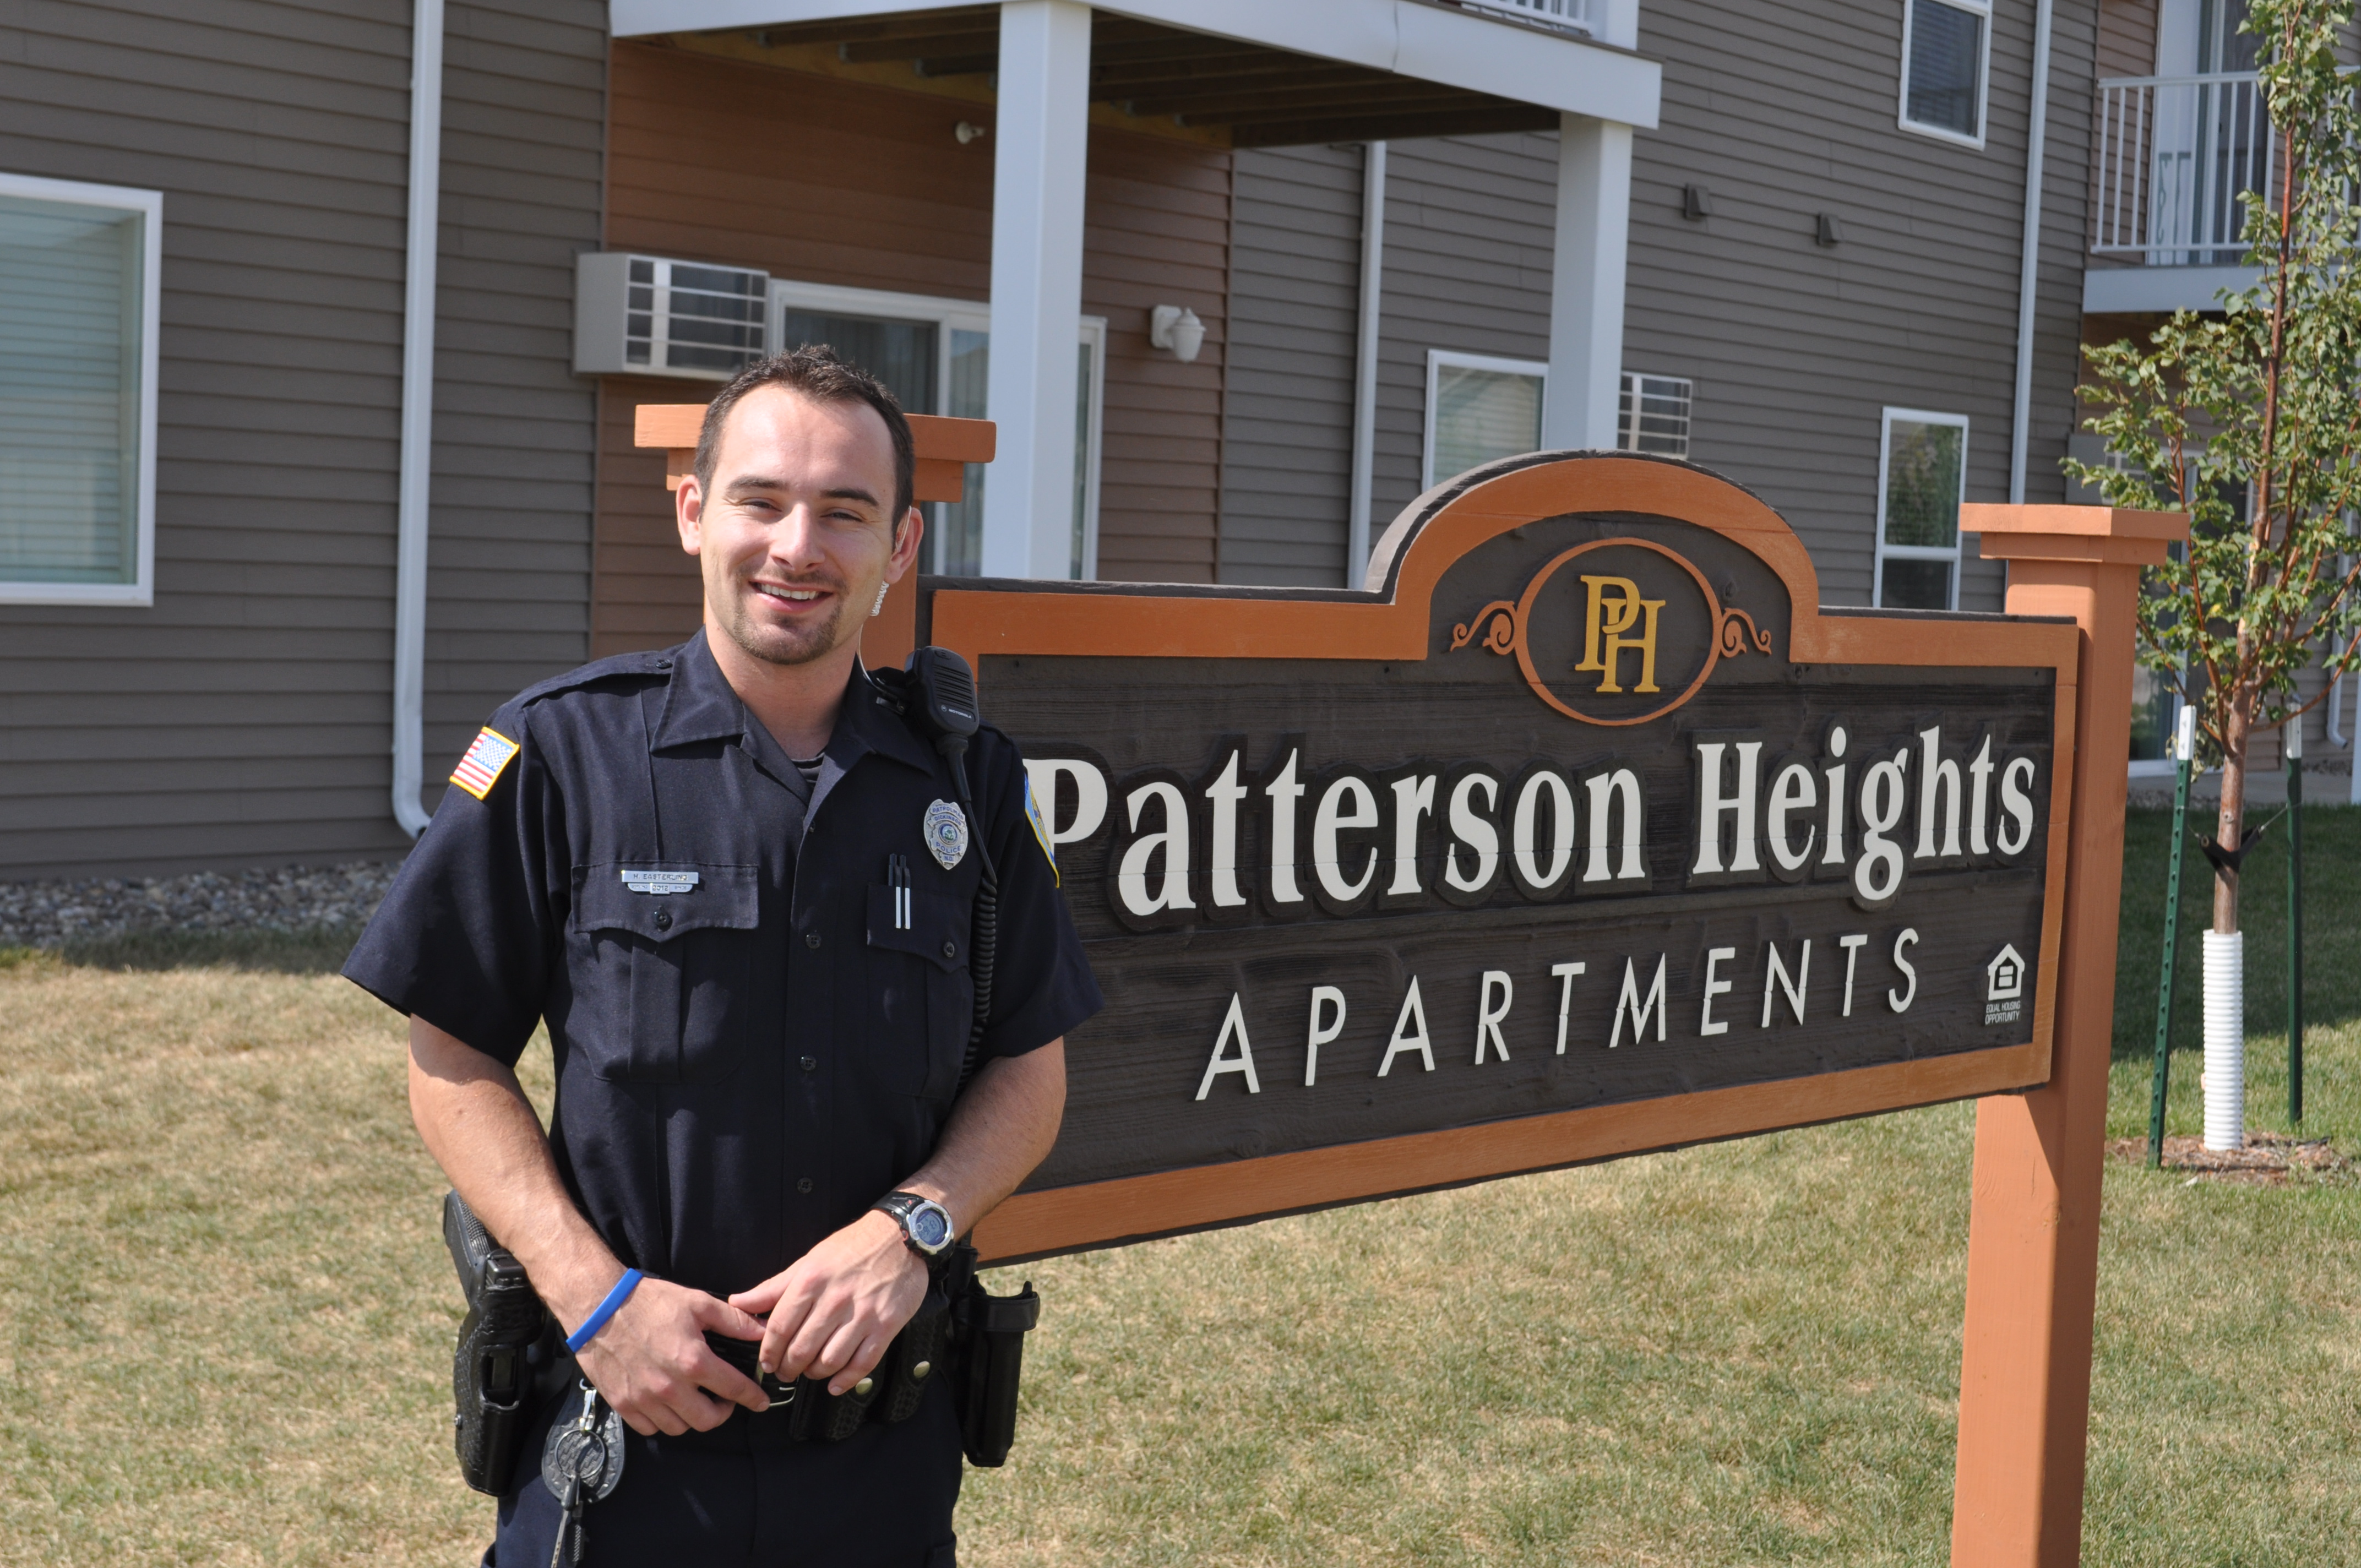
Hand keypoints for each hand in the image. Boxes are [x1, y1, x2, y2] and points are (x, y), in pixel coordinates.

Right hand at [572, 1275, 770, 1436]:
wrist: (599, 1307)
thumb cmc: (648, 1302)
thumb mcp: (698, 1303)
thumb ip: (734, 1321)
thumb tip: (762, 1331)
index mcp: (692, 1361)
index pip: (734, 1389)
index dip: (752, 1397)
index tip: (760, 1402)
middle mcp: (669, 1387)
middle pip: (707, 1420)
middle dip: (722, 1413)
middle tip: (724, 1400)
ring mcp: (644, 1399)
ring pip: (679, 1428)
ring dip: (692, 1418)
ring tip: (695, 1400)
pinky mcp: (623, 1404)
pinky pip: (650, 1429)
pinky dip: (663, 1422)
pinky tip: (667, 1404)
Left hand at [728, 1211, 928, 1395]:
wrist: (900, 1237)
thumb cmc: (852, 1248)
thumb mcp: (809, 1261)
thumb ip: (773, 1287)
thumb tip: (738, 1302)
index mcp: (811, 1281)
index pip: (780, 1327)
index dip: (769, 1352)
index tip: (767, 1362)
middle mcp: (835, 1299)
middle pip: (802, 1349)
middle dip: (788, 1368)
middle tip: (786, 1372)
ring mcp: (862, 1314)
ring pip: (829, 1361)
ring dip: (814, 1374)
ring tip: (810, 1372)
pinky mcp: (886, 1326)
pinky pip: (862, 1364)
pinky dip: (845, 1381)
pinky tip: (835, 1384)